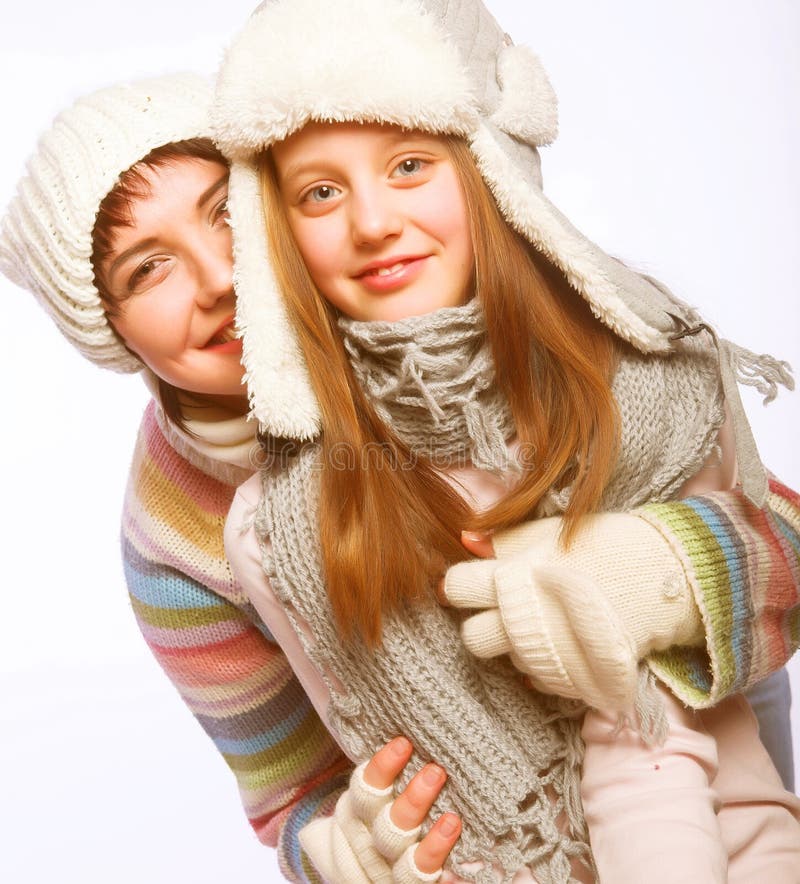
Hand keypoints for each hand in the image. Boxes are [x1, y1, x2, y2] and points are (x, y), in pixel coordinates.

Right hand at [299, 736, 460, 882]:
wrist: (358, 869)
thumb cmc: (380, 811)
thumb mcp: (377, 786)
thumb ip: (394, 759)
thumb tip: (418, 704)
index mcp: (359, 810)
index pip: (366, 787)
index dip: (383, 766)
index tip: (404, 743)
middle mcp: (371, 841)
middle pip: (387, 823)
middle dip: (412, 799)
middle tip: (437, 772)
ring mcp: (389, 870)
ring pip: (405, 861)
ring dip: (430, 842)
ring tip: (453, 820)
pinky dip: (441, 877)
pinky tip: (458, 871)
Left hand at [440, 515, 702, 710]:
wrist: (666, 580)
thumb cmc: (606, 546)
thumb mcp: (551, 531)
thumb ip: (505, 540)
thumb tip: (465, 542)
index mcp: (513, 578)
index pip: (455, 588)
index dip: (460, 586)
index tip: (474, 583)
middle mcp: (522, 622)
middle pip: (471, 637)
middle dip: (481, 624)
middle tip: (503, 610)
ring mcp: (546, 656)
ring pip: (505, 661)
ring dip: (515, 645)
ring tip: (543, 623)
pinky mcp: (569, 681)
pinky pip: (536, 679)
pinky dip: (544, 663)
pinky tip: (565, 641)